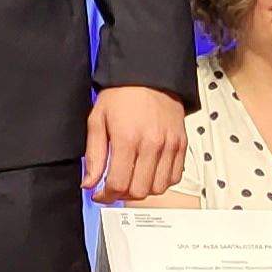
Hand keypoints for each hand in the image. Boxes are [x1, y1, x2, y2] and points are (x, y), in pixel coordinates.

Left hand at [82, 84, 186, 203]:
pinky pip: (175, 177)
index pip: (118, 183)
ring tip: (132, 179)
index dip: (106, 196)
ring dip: (143, 189)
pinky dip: (161, 181)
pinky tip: (149, 172)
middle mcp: (151, 144)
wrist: (149, 75)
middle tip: (115, 186)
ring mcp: (169, 146)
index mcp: (127, 139)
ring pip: (158, 188)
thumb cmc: (121, 95)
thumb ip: (93, 155)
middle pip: (139, 191)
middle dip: (123, 194)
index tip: (100, 194)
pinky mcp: (182, 144)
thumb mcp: (97, 120)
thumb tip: (89, 183)